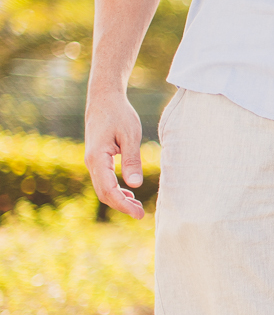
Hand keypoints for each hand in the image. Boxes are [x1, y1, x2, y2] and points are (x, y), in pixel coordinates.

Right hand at [84, 90, 145, 218]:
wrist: (104, 99)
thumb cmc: (119, 114)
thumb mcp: (130, 136)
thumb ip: (132, 160)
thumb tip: (135, 185)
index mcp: (98, 158)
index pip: (108, 190)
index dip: (123, 205)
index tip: (139, 214)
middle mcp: (91, 162)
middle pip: (103, 193)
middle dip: (121, 206)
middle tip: (141, 215)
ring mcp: (92, 161)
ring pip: (103, 188)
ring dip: (119, 199)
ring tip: (137, 207)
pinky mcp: (97, 158)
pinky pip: (104, 180)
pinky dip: (115, 190)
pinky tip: (129, 193)